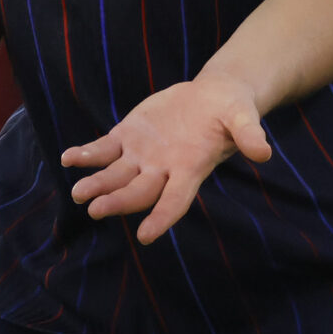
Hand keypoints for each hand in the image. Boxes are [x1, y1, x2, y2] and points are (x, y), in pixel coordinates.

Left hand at [62, 70, 272, 244]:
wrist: (213, 97)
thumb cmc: (232, 111)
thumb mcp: (243, 117)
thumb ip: (249, 134)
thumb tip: (263, 151)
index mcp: (191, 169)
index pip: (175, 201)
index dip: (162, 218)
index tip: (146, 236)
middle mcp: (163, 169)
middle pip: (138, 192)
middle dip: (118, 202)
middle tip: (96, 210)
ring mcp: (142, 155)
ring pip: (116, 175)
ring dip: (97, 184)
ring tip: (77, 193)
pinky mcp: (128, 136)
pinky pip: (103, 149)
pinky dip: (86, 155)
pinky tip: (68, 159)